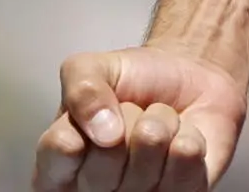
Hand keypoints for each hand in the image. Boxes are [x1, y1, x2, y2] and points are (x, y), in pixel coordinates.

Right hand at [31, 44, 245, 191]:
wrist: (188, 81)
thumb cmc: (133, 83)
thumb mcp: (92, 68)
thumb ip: (81, 88)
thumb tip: (101, 128)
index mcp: (59, 164)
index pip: (60, 152)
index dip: (79, 130)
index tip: (96, 118)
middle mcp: (93, 191)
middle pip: (107, 157)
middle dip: (127, 119)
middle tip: (131, 114)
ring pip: (148, 154)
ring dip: (160, 124)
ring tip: (157, 125)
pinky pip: (185, 161)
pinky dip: (188, 137)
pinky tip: (180, 139)